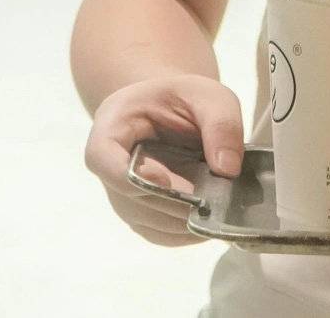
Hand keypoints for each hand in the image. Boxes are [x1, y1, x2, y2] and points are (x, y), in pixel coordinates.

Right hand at [84, 74, 245, 245]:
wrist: (175, 110)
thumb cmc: (186, 99)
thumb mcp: (210, 96)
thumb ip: (221, 124)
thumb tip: (226, 170)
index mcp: (113, 124)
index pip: (103, 158)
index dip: (132, 176)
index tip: (167, 179)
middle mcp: (108, 164)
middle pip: (128, 197)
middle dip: (172, 202)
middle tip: (211, 200)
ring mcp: (120, 193)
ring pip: (142, 220)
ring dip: (180, 220)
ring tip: (215, 208)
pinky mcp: (139, 213)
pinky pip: (156, 233)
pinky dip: (183, 233)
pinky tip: (207, 220)